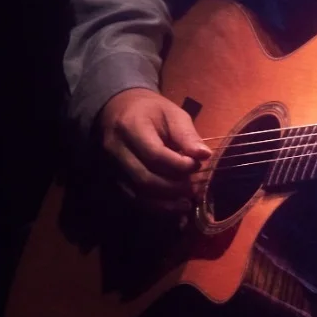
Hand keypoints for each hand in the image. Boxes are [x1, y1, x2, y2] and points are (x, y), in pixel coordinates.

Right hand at [97, 88, 210, 211]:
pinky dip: (154, 206)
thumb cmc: (150, 111)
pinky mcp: (112, 178)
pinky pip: (132, 198)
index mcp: (131, 127)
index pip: (154, 154)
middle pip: (144, 178)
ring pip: (137, 193)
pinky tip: (172, 207)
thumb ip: (186, 135)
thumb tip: (205, 155)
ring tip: (187, 203)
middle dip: (173, 187)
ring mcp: (110, 166)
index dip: (178, 165)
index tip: (197, 165)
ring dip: (164, 202)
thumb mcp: (172, 113)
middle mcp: (116, 149)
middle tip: (194, 188)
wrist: (117, 110)